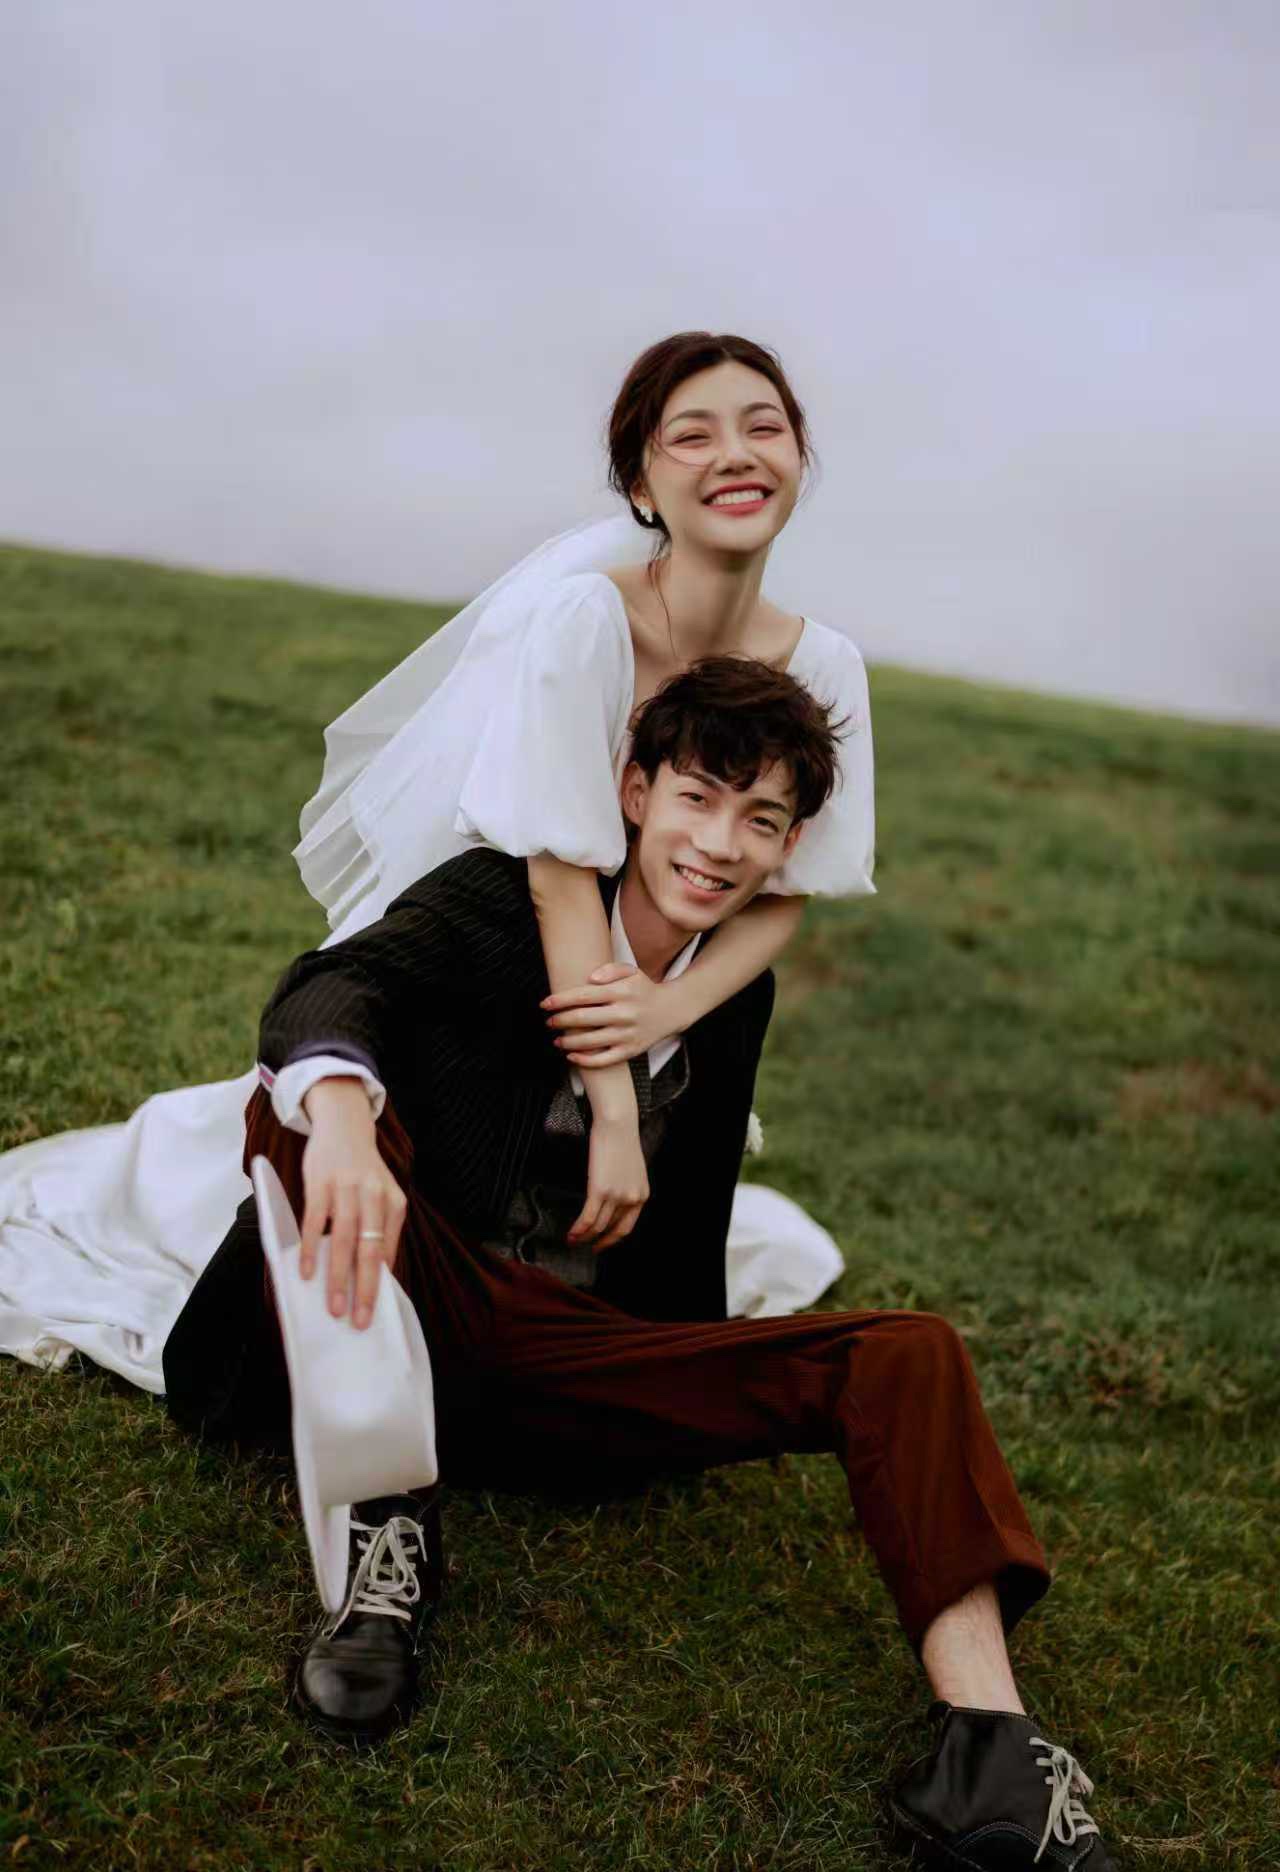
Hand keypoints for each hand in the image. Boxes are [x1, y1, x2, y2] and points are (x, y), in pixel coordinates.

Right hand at [298, 1081, 407, 1330]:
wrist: (343, 1125)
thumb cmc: (362, 1171)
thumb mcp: (381, 1196)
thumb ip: (380, 1230)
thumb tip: (378, 1275)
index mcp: (394, 1202)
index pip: (387, 1250)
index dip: (381, 1283)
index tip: (375, 1313)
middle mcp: (374, 1195)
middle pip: (370, 1249)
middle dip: (365, 1289)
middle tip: (358, 1321)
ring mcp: (346, 1188)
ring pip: (343, 1239)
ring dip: (338, 1276)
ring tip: (333, 1306)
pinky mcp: (320, 1182)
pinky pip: (314, 1221)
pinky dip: (309, 1248)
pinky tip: (304, 1271)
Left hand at [541, 963, 677, 1069]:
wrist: (671, 1010)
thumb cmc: (643, 990)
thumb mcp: (631, 971)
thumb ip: (610, 969)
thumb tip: (590, 978)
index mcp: (621, 992)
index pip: (584, 995)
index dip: (561, 1000)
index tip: (545, 1004)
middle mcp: (624, 1013)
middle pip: (583, 1018)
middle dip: (560, 1021)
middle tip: (549, 1022)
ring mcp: (627, 1034)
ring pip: (590, 1041)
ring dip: (568, 1042)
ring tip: (557, 1040)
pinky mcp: (630, 1051)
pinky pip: (603, 1060)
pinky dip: (584, 1061)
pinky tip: (572, 1056)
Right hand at [567, 1111, 648, 1252]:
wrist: (617, 1124)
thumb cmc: (621, 1140)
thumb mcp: (631, 1169)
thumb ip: (625, 1187)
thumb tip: (611, 1200)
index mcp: (642, 1195)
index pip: (626, 1227)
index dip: (612, 1239)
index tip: (601, 1243)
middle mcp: (632, 1199)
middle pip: (611, 1229)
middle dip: (596, 1241)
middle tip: (584, 1245)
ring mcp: (616, 1196)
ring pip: (598, 1226)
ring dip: (583, 1237)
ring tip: (572, 1240)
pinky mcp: (600, 1190)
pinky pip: (587, 1217)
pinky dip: (578, 1229)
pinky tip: (571, 1233)